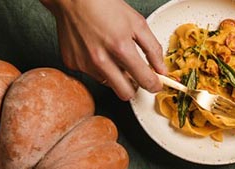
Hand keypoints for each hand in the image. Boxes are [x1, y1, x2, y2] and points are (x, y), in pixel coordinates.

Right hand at [40, 0, 166, 100]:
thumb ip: (153, 49)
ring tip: (114, 55)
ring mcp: (85, 63)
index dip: (154, 85)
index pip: (144, 81)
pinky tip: (99, 51)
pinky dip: (99, 68)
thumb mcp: (137, 23)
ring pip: (109, 84)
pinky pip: (92, 75)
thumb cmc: (104, 6)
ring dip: (116, 76)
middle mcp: (101, 60)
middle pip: (125, 93)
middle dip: (135, 87)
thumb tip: (161, 69)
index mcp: (120, 48)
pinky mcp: (73, 63)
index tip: (155, 84)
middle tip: (136, 75)